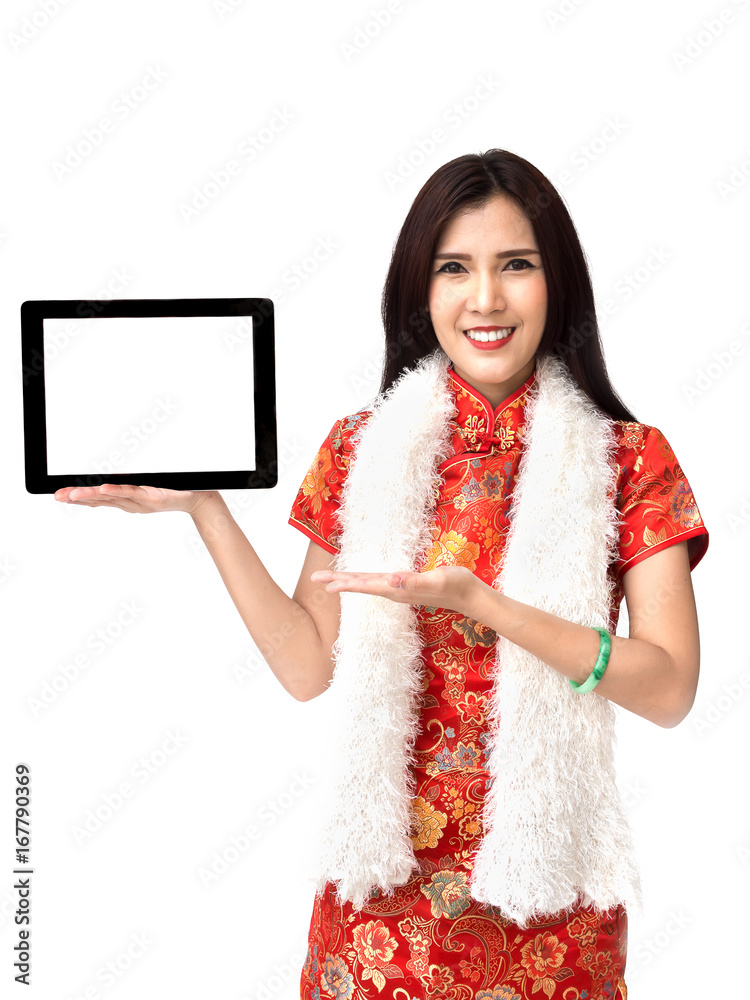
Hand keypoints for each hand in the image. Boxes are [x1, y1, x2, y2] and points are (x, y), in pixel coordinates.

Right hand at [53, 484, 215, 515]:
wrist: (197, 498)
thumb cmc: (173, 489)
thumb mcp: (147, 484)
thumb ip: (130, 480)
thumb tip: (113, 471)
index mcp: (126, 500)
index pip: (97, 499)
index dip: (78, 498)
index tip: (59, 495)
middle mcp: (130, 503)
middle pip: (99, 500)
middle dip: (77, 498)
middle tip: (58, 497)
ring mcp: (140, 501)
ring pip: (111, 498)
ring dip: (91, 496)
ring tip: (72, 495)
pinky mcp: (152, 497)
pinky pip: (132, 493)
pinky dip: (117, 491)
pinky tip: (104, 489)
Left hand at [310, 565, 478, 616]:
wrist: (470, 595)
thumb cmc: (456, 585)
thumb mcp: (438, 579)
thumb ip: (415, 581)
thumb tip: (391, 580)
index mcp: (398, 589)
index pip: (366, 586)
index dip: (345, 584)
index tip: (325, 584)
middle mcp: (395, 591)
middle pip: (361, 586)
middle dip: (338, 582)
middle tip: (315, 579)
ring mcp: (400, 590)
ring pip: (368, 585)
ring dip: (348, 582)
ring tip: (330, 581)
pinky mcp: (406, 586)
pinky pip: (378, 583)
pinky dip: (363, 580)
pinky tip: (358, 581)